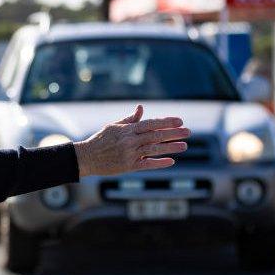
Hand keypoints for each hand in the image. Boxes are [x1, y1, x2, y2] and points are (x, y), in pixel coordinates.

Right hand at [73, 105, 189, 176]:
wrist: (86, 157)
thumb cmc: (100, 140)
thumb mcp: (114, 126)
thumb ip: (130, 119)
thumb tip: (141, 108)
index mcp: (127, 129)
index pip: (151, 124)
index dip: (166, 122)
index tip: (180, 121)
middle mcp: (129, 141)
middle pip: (156, 136)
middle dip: (173, 133)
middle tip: (188, 132)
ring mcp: (129, 154)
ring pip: (154, 149)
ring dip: (170, 148)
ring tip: (184, 146)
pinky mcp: (128, 166)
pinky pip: (146, 164)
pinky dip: (159, 163)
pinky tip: (171, 161)